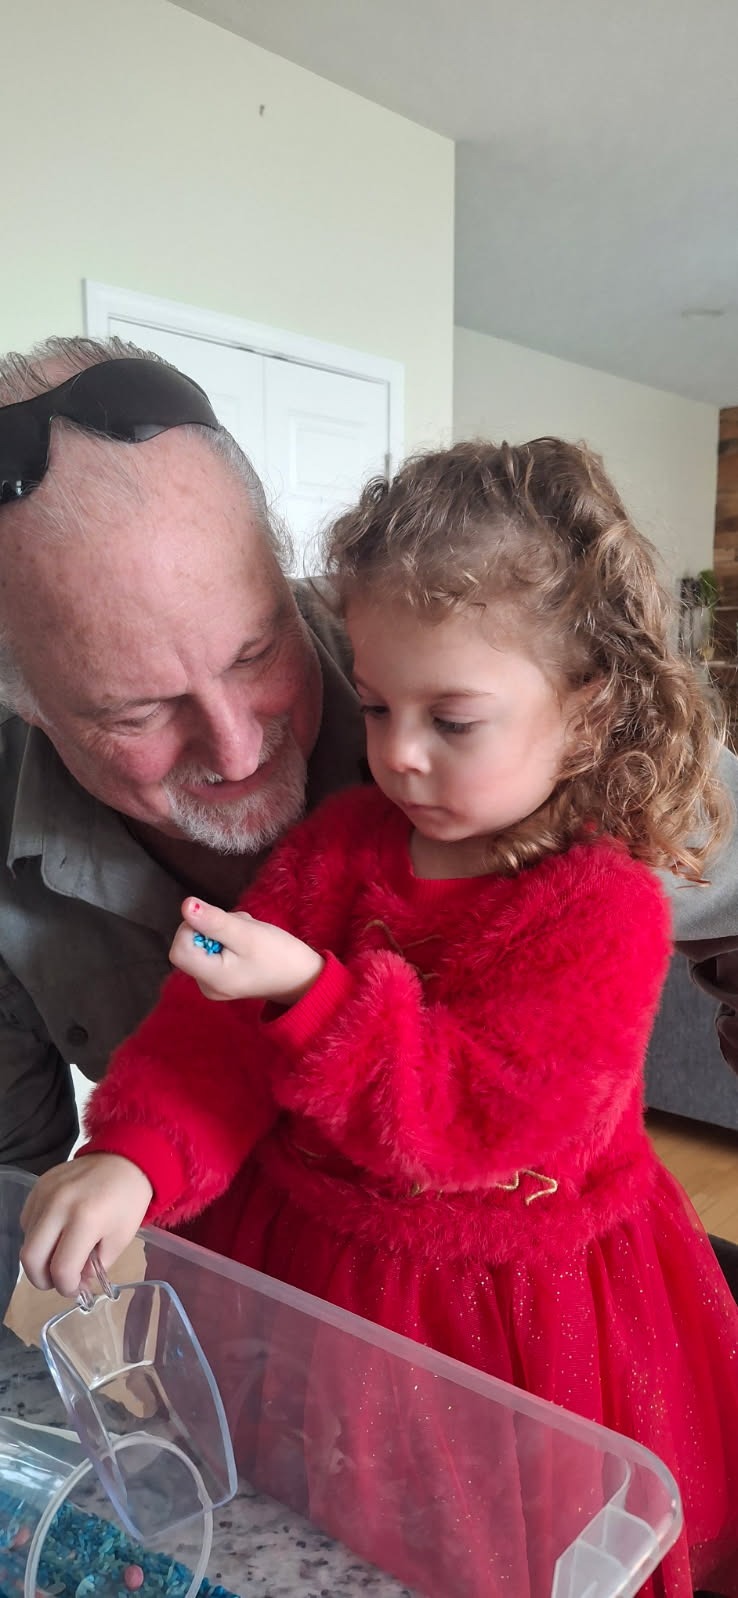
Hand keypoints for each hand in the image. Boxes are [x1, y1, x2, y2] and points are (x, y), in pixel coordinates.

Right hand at [20, 1154, 152, 1298]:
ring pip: (27, 1240)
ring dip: (40, 1257)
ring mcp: (44, 1193)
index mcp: (85, 1219)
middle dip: (43, 1279)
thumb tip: (74, 1280)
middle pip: (31, 1258)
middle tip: (59, 1281)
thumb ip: (95, 1266)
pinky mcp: (38, 1185)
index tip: (76, 1288)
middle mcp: (59, 1205)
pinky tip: (57, 1234)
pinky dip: (38, 1236)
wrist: (125, 1159)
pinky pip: (28, 1221)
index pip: (61, 1268)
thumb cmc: (128, 1201)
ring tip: (61, 1255)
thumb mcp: (120, 1240)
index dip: (67, 1287)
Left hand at [170, 897, 324, 1005]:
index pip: (179, 947)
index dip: (193, 928)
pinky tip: (246, 944)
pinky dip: (227, 941)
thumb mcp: (247, 933)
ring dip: (222, 932)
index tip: (219, 924)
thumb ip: (214, 921)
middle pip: (190, 944)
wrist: (304, 978)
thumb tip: (185, 905)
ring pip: (203, 945)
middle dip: (212, 928)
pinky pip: (213, 952)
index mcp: (210, 978)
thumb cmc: (279, 955)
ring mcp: (213, 984)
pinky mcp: (222, 978)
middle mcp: (206, 985)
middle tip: (240, 930)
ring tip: (247, 937)